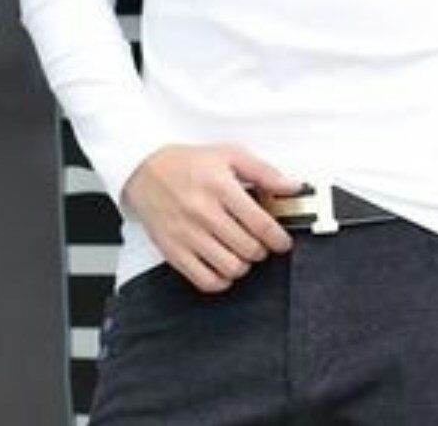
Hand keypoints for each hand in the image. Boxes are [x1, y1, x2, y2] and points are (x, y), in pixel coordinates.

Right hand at [121, 142, 302, 291]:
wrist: (146, 171)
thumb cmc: (189, 163)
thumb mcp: (230, 155)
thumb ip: (264, 172)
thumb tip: (291, 186)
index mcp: (220, 187)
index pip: (260, 223)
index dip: (279, 237)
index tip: (283, 241)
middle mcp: (203, 212)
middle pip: (248, 248)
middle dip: (262, 249)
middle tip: (262, 243)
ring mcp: (187, 234)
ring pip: (230, 267)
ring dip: (244, 264)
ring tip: (243, 252)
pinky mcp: (173, 251)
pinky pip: (205, 280)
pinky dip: (222, 280)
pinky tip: (225, 266)